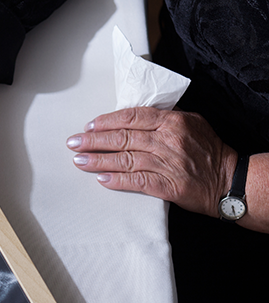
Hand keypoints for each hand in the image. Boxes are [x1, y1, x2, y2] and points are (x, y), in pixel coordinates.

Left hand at [66, 107, 236, 217]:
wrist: (228, 180)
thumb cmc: (208, 151)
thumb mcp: (191, 123)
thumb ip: (163, 118)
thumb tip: (132, 116)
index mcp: (172, 121)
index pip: (131, 117)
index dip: (107, 121)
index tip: (89, 126)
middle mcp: (168, 140)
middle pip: (122, 137)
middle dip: (93, 140)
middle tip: (73, 142)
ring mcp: (167, 163)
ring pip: (125, 159)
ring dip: (98, 160)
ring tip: (79, 161)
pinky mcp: (168, 185)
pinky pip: (137, 182)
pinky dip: (117, 180)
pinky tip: (101, 179)